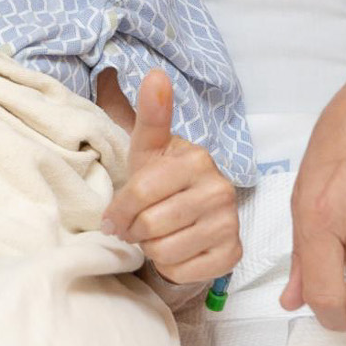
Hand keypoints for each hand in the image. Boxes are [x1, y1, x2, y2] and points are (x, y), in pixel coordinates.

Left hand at [101, 71, 241, 284]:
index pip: (142, 191)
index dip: (120, 209)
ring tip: (157, 234)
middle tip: (136, 225)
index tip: (112, 217)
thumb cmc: (160, 177)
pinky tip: (177, 249)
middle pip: (151, 224)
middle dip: (134, 229)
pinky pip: (183, 271)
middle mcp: (221, 189)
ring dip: (151, 248)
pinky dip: (171, 267)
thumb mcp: (147, 147)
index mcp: (198, 159)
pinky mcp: (233, 254)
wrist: (190, 212)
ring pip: (165, 251)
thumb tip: (156, 74)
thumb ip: (150, 114)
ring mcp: (230, 223)